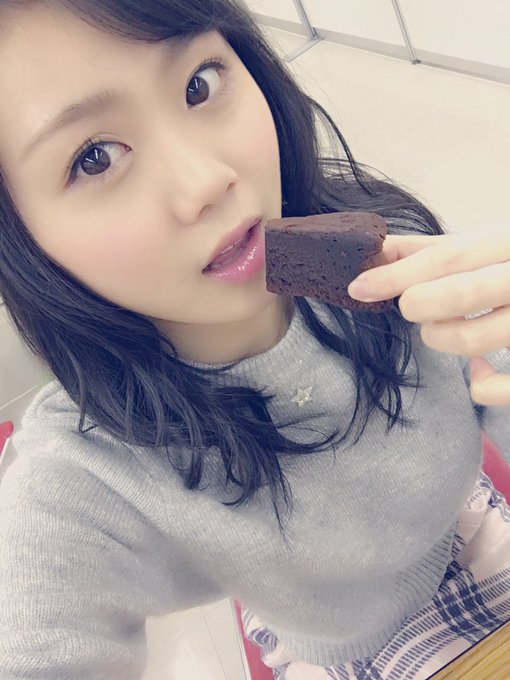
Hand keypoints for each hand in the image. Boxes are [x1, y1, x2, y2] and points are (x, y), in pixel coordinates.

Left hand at [347, 227, 509, 405]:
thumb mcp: (493, 244)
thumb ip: (436, 249)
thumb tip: (377, 249)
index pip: (448, 258)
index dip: (397, 274)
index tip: (358, 287)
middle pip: (460, 294)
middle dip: (419, 304)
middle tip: (411, 308)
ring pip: (476, 339)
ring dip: (442, 339)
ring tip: (441, 331)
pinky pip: (504, 388)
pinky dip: (482, 385)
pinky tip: (479, 372)